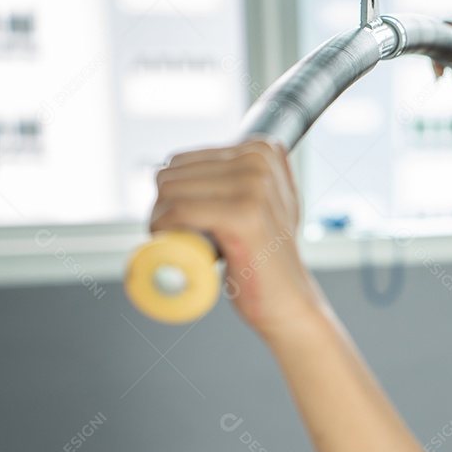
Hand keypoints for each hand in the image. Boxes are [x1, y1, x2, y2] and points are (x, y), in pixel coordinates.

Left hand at [149, 138, 326, 342]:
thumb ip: (239, 175)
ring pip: (169, 189)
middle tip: (186, 238)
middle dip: (164, 208)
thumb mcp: (263, 203)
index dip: (175, 196)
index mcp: (262, 151)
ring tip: (189, 245)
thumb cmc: (267, 258)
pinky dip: (168, 232)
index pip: (180, 160)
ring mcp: (254, 185)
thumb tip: (191, 158)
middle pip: (170, 173)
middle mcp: (259, 161)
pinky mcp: (244, 213)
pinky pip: (178, 210)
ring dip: (162, 222)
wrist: (289, 300)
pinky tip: (186, 249)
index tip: (192, 223)